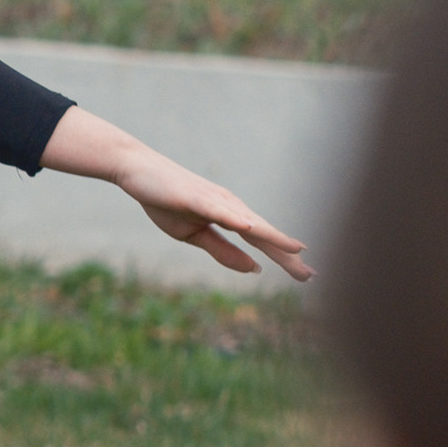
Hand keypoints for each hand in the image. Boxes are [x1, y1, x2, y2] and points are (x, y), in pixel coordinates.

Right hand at [43, 108, 310, 279]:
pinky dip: (236, 219)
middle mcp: (230, 206)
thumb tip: (254, 268)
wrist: (137, 171)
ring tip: (296, 251)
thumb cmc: (165, 200)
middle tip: (311, 276)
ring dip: (272, 237)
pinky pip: (218, 210)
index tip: (307, 275)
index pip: (261, 241)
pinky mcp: (194, 196)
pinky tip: (251, 228)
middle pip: (263, 233)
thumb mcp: (194, 234)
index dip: (284, 258)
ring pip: (248, 222)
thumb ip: (223, 250)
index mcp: (230, 216)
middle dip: (287, 254)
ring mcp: (214, 199)